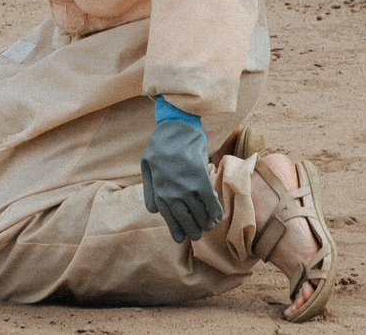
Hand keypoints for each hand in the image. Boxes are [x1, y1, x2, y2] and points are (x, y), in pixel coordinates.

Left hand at [140, 103, 223, 243]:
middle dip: (193, 231)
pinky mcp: (200, 179)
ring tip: (209, 226)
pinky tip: (218, 215)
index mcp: (158, 190)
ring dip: (206, 223)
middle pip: (185, 220)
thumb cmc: (159, 145)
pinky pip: (210, 201)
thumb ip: (149, 189)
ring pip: (199, 213)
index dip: (176, 231)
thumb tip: (153, 211)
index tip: (181, 238)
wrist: (176, 127)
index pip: (168, 218)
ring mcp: (186, 187)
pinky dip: (216, 211)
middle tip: (199, 235)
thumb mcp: (146, 165)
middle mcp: (172, 193)